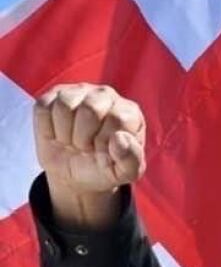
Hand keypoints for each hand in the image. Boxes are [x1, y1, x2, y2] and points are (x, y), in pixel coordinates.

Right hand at [34, 84, 145, 227]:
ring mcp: (80, 92)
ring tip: (73, 142)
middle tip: (85, 148)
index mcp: (130, 112)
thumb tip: (119, 138)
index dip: (104, 143)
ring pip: (65, 106)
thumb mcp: (125, 173)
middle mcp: (106, 95)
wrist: (75, 174)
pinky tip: (59, 135)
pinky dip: (48, 129)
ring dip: (65, 134)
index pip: (117, 119)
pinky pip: (43, 108)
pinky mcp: (54, 95)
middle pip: (90, 109)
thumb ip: (130, 159)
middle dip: (83, 138)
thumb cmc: (105, 169)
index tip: (102, 153)